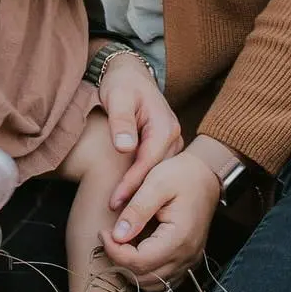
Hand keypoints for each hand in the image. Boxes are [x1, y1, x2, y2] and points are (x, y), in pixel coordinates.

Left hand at [97, 51, 182, 210]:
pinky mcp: (165, 147)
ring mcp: (172, 143)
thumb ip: (121, 122)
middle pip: (156, 173)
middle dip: (138, 196)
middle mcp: (174, 137)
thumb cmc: (122, 83)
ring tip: (123, 217)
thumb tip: (125, 147)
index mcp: (165, 126)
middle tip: (120, 219)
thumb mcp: (118, 97)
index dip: (131, 184)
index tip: (116, 202)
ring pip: (158, 175)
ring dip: (141, 194)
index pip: (148, 162)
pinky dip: (143, 185)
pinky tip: (130, 202)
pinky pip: (156, 171)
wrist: (130, 72)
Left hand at [101, 146, 220, 289]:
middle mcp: (186, 256)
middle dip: (119, 261)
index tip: (103, 232)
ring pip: (152, 284)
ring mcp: (189, 261)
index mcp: (179, 238)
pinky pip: (163, 280)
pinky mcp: (187, 261)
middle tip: (108, 236)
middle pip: (143, 277)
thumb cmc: (181, 175)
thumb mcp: (156, 182)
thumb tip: (117, 236)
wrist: (206, 176)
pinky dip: (145, 271)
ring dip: (131, 269)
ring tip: (120, 244)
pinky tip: (135, 251)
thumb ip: (137, 210)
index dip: (114, 251)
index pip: (139, 262)